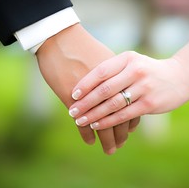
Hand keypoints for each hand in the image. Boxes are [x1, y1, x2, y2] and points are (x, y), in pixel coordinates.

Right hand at [36, 24, 139, 153]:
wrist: (58, 38)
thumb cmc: (80, 46)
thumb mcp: (102, 57)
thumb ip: (114, 73)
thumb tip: (122, 83)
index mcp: (118, 77)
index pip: (128, 103)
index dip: (130, 118)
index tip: (130, 129)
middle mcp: (108, 87)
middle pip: (119, 116)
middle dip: (120, 133)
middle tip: (120, 144)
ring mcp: (91, 95)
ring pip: (104, 123)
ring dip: (107, 138)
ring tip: (110, 149)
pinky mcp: (73, 99)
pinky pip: (84, 123)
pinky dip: (87, 134)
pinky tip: (90, 142)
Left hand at [68, 51, 188, 129]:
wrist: (180, 77)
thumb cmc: (149, 71)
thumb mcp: (132, 62)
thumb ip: (113, 70)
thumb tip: (84, 85)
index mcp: (128, 58)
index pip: (101, 71)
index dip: (85, 84)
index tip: (73, 95)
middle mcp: (135, 71)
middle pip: (104, 89)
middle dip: (85, 103)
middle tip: (72, 111)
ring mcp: (143, 88)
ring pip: (112, 104)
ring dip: (93, 114)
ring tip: (80, 121)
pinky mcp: (149, 104)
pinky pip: (123, 115)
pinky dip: (108, 121)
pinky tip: (96, 125)